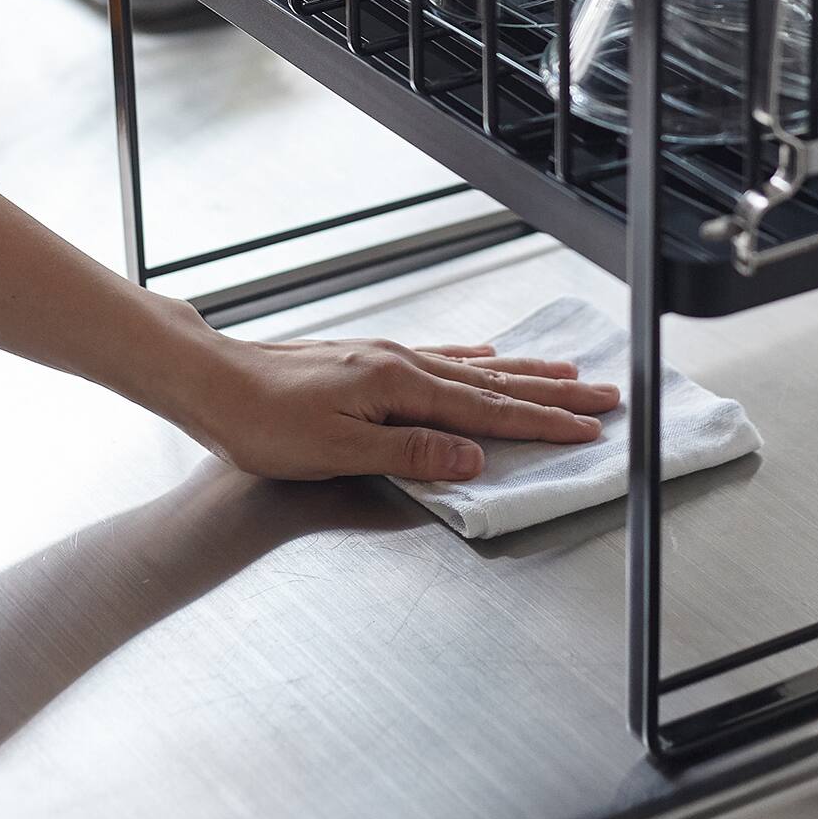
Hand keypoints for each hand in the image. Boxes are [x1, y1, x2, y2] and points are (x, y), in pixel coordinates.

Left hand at [177, 331, 620, 482]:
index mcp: (400, 387)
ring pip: (473, 369)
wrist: (214, 381)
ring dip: (525, 374)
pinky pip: (440, 357)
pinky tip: (488, 357)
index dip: (541, 425)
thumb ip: (410, 454)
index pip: (487, 413)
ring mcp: (386, 359)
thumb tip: (474, 461)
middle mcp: (401, 364)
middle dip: (552, 395)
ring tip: (566, 373)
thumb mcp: (337, 451)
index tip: (587, 430)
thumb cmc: (264, 423)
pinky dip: (475, 360)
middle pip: (494, 384)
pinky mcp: (369, 361)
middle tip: (603, 399)